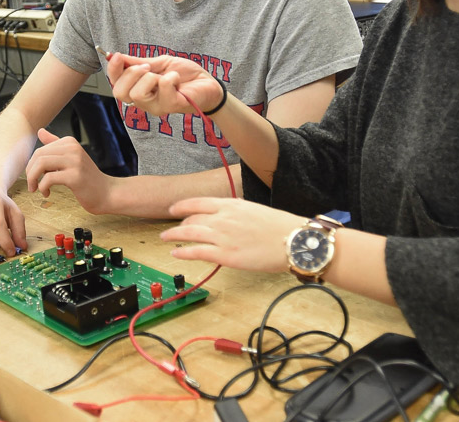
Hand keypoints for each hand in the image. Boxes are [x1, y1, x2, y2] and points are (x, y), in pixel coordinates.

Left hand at [26, 128, 115, 214]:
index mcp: (70, 142)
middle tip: (32, 185)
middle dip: (30, 172)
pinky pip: (48, 179)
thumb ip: (55, 144)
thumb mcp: (71, 158)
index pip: (40, 150)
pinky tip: (47, 193)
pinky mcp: (75, 177)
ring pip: (41, 164)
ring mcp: (75, 162)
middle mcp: (73, 148)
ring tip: (36, 189)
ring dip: (33, 179)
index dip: (32, 165)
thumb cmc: (87, 178)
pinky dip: (42, 188)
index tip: (34, 177)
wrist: (106, 193)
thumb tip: (40, 131)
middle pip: (38, 155)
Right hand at [107, 53, 222, 116]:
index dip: (113, 70)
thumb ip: (139, 62)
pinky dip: (169, 78)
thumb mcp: (159, 63)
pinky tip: (176, 78)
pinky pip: (162, 89)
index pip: (115, 84)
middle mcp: (145, 101)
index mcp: (139, 89)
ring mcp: (157, 106)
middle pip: (120, 92)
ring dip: (149, 78)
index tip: (117, 56)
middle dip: (131, 73)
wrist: (207, 83)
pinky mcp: (171, 106)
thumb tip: (117, 56)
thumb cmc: (185, 75)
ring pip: (137, 94)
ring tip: (163, 75)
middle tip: (148, 68)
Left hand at [160, 197, 301, 272]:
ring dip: (174, 235)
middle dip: (180, 224)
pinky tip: (175, 253)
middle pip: (191, 218)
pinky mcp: (225, 255)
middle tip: (173, 229)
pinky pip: (196, 252)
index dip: (182, 205)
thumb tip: (227, 215)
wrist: (293, 240)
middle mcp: (223, 218)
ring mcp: (222, 237)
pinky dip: (182, 252)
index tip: (174, 208)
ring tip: (165, 238)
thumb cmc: (280, 227)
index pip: (198, 202)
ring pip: (189, 233)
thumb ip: (237, 211)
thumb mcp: (254, 209)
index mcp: (231, 204)